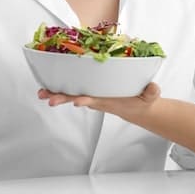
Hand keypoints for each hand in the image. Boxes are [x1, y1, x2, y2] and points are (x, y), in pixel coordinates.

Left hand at [37, 82, 161, 118]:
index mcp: (109, 100)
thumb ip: (151, 93)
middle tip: (49, 99)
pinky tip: (47, 85)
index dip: (86, 100)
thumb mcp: (150, 97)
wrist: (137, 108)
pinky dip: (60, 87)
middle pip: (77, 98)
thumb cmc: (142, 101)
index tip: (78, 101)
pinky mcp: (89, 91)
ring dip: (55, 94)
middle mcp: (96, 99)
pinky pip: (73, 89)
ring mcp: (91, 95)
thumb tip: (153, 88)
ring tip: (41, 93)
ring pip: (71, 94)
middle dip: (63, 99)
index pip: (96, 100)